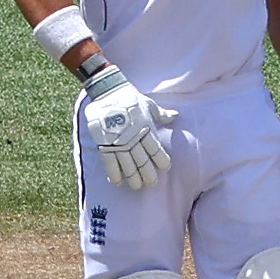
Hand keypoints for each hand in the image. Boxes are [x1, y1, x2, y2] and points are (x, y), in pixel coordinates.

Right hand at [78, 62, 175, 188]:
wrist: (108, 92)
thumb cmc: (131, 98)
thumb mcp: (149, 105)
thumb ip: (161, 114)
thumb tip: (175, 116)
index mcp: (146, 130)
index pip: (156, 150)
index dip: (161, 160)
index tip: (165, 168)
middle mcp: (133, 138)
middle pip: (142, 160)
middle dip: (147, 173)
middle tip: (151, 182)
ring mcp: (118, 142)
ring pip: (127, 164)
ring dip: (132, 177)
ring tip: (136, 186)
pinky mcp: (104, 143)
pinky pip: (109, 161)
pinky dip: (113, 173)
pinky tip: (117, 182)